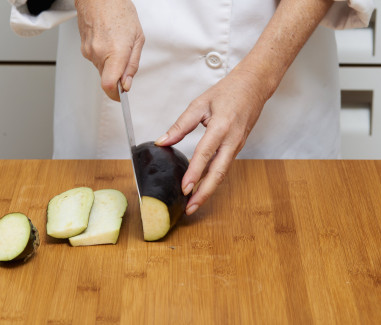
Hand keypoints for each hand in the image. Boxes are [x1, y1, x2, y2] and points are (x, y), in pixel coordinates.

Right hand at [75, 0, 144, 99]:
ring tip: (116, 45)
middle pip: (107, 79)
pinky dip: (104, 57)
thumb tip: (126, 84)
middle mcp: (99, 54)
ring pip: (102, 69)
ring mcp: (89, 51)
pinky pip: (96, 60)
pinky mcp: (83, 48)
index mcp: (115, 52)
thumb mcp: (137, 39)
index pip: (109, 84)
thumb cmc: (119, 11)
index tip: (121, 97)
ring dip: (111, 64)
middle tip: (125, 60)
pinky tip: (108, 42)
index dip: (115, 95)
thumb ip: (132, 65)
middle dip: (117, 76)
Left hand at [155, 69, 266, 214]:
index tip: (184, 188)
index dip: (194, 173)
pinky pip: (224, 167)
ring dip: (208, 189)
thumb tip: (163, 141)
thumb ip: (181, 125)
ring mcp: (236, 146)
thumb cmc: (229, 91)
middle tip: (190, 208)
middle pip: (218, 173)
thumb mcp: (200, 104)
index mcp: (221, 127)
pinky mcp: (237, 148)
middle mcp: (231, 140)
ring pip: (222, 173)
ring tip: (194, 202)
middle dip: (204, 193)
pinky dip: (214, 180)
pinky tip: (204, 186)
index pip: (205, 154)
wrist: (254, 86)